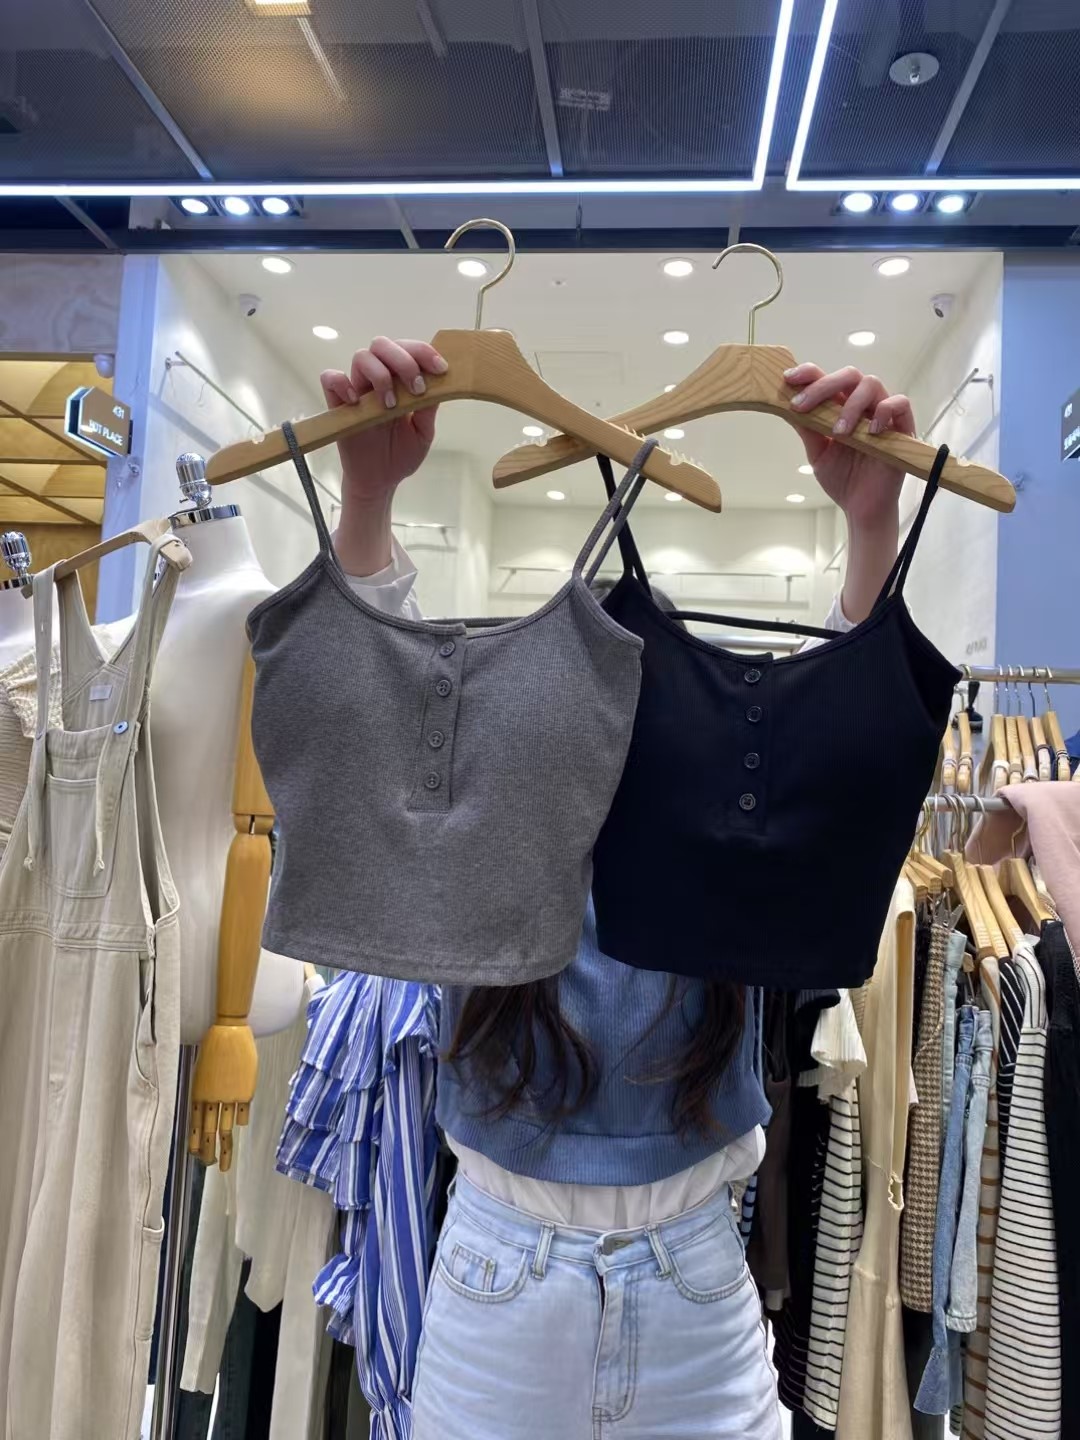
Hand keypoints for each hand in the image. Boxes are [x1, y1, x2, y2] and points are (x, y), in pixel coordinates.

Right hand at [320, 336, 446, 500]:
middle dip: (404, 360)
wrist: (380, 481)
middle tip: (417, 387)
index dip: (423, 352)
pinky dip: (342, 383)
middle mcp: (378, 379)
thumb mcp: (423, 433)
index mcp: (400, 380)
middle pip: (383, 345)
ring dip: (381, 375)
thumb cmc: (401, 454)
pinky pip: (330, 379)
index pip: (408, 350)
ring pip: (361, 357)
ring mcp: (357, 390)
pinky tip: (357, 401)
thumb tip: (440, 383)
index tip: (441, 369)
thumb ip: (429, 408)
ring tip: (392, 405)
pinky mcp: (338, 406)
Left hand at [783, 363, 914, 530]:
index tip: (788, 379)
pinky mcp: (903, 428)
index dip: (809, 373)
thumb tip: (785, 405)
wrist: (862, 508)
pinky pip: (900, 403)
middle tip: (802, 405)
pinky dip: (884, 411)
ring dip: (850, 405)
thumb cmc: (843, 479)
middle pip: (849, 375)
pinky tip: (870, 431)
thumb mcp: (818, 453)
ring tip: (839, 432)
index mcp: (841, 407)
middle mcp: (862, 406)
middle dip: (823, 385)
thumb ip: (807, 429)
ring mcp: (882, 415)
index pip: (828, 379)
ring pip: (871, 384)